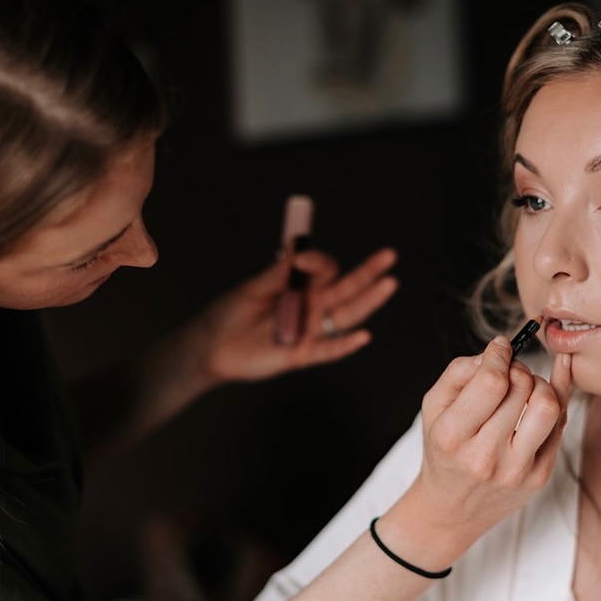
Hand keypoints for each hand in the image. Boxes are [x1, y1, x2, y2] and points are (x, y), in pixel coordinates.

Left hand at [197, 246, 397, 382]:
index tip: (300, 259)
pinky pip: (330, 350)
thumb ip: (277, 273)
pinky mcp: (304, 354)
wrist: (211, 346)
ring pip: (346, 315)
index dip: (317, 262)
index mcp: (301, 285)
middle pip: (347, 288)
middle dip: (368, 272)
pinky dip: (346, 344)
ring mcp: (311, 329)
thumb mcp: (253, 288)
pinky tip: (363, 336)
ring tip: (388, 284)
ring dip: (368, 300)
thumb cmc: (230, 313)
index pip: (324, 270)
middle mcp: (312, 305)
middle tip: (389, 256)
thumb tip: (296, 246)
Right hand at [375, 338, 572, 569]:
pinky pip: (561, 425)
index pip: (491, 382)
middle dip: (517, 367)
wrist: (451, 510)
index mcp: (452, 436)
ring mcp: (517, 470)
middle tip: (509, 370)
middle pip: (521, 388)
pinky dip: (558, 397)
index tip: (500, 347)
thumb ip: (459, 372)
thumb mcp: (434, 408)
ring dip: (540, 383)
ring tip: (524, 386)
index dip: (500, 355)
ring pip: (549, 405)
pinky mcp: (539, 476)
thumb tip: (497, 351)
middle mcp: (486, 456)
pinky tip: (553, 381)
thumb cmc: (443, 450)